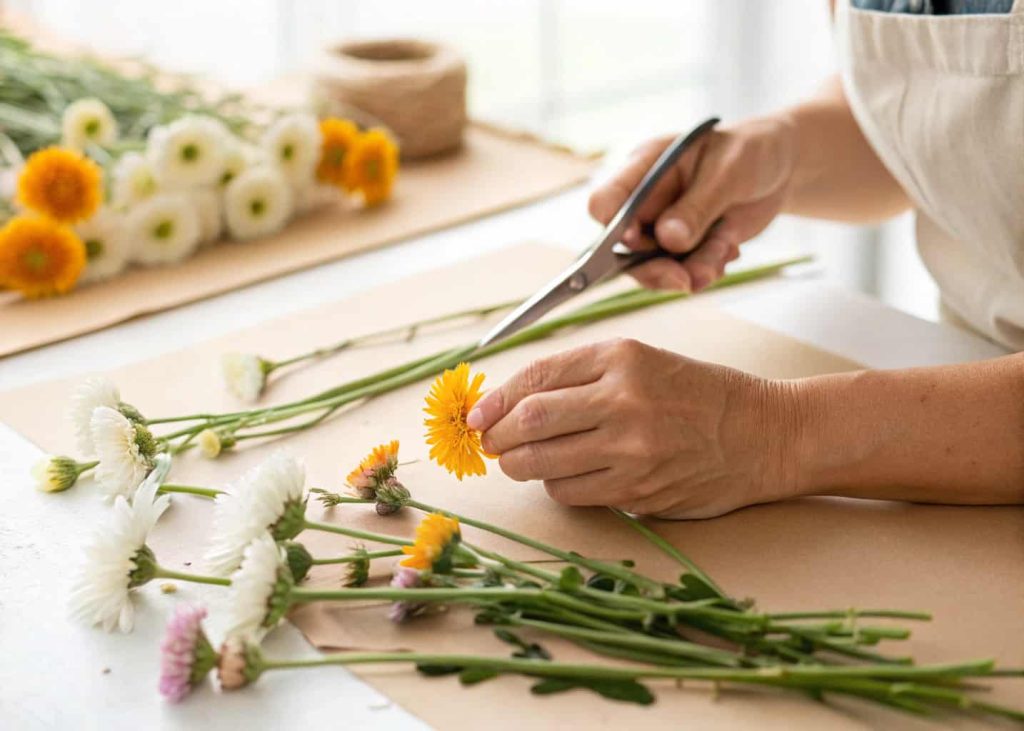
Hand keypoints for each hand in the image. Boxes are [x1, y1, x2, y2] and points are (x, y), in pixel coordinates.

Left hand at [466, 339, 801, 518]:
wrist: (761, 434)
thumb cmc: (696, 394)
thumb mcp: (641, 361)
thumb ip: (578, 376)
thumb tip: (507, 405)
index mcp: (621, 357)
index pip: (537, 377)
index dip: (495, 400)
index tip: (476, 416)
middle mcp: (624, 400)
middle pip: (531, 422)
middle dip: (498, 437)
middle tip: (491, 443)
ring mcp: (632, 449)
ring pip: (543, 464)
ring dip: (521, 465)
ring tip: (522, 460)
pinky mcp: (638, 490)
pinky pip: (572, 493)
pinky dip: (556, 486)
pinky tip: (566, 475)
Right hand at [588, 115, 795, 291]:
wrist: (778, 169)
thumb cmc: (749, 153)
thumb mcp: (729, 172)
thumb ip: (698, 205)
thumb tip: (667, 240)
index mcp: (645, 168)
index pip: (606, 201)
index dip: (614, 227)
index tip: (637, 241)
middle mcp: (646, 201)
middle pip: (623, 248)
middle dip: (657, 266)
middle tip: (689, 277)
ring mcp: (661, 227)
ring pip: (652, 267)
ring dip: (688, 271)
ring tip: (723, 256)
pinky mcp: (681, 248)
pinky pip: (680, 273)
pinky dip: (704, 271)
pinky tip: (728, 250)